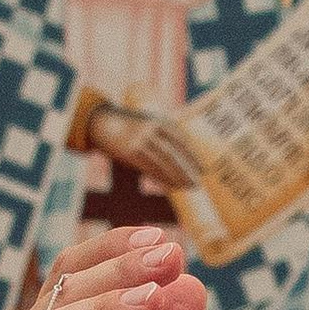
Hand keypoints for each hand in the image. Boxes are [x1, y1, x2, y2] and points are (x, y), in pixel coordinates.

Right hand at [85, 101, 202, 198]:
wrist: (105, 123)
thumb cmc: (134, 126)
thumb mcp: (152, 124)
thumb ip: (167, 136)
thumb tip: (187, 157)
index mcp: (160, 121)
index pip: (182, 141)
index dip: (193, 157)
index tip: (203, 170)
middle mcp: (151, 130)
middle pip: (173, 154)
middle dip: (187, 170)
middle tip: (197, 183)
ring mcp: (140, 141)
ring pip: (162, 163)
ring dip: (176, 178)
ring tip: (187, 188)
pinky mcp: (130, 152)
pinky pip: (150, 169)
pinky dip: (162, 179)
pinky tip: (171, 186)